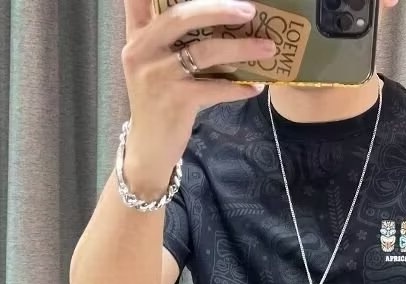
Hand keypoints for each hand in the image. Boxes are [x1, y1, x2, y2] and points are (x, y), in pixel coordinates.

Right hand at [120, 0, 275, 193]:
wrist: (150, 148)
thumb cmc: (159, 102)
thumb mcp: (154, 65)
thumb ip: (169, 39)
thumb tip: (219, 20)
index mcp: (137, 36)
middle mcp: (142, 50)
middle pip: (183, 15)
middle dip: (219, 9)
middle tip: (249, 10)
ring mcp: (158, 76)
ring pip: (205, 51)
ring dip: (241, 48)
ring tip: (268, 48)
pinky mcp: (175, 100)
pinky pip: (214, 88)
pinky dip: (238, 88)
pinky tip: (255, 87)